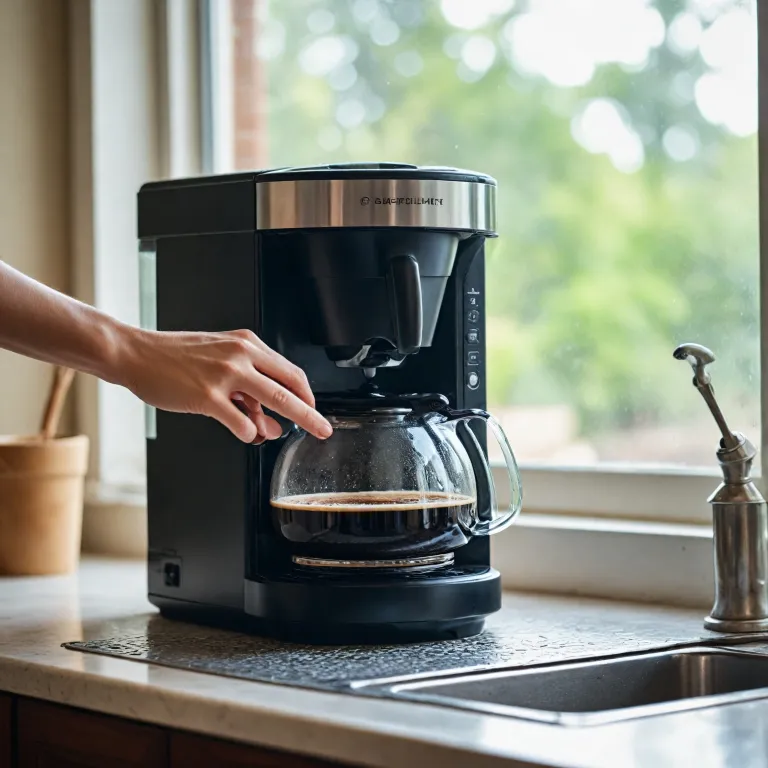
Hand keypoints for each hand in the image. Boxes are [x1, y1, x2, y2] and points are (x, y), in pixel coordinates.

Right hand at [117, 328, 331, 442]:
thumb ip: (246, 391)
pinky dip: (248, 432)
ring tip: (272, 432)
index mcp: (247, 343)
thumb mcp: (218, 364)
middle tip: (323, 429)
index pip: (290, 370)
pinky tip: (244, 432)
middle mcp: (240, 355)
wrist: (136, 354)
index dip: (306, 394)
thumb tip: (269, 423)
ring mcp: (225, 375)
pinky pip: (240, 423)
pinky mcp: (206, 396)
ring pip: (272, 403)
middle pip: (290, 388)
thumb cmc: (175, 358)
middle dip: (311, 414)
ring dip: (284, 424)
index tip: (313, 408)